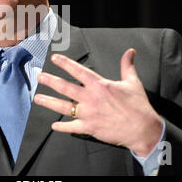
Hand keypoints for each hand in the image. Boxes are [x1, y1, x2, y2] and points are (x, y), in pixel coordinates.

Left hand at [34, 49, 162, 156]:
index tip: (54, 59)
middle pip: (65, 87)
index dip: (65, 63)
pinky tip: (54, 125)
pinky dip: (62, 127)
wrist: (144, 129)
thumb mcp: (132, 82)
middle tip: (40, 77)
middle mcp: (91, 98)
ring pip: (64, 107)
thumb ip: (127, 65)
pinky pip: (72, 127)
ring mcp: (89, 114)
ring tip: (37, 98)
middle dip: (50, 81)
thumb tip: (130, 52)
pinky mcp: (90, 128)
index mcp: (100, 85)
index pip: (78, 71)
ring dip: (49, 102)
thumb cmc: (138, 106)